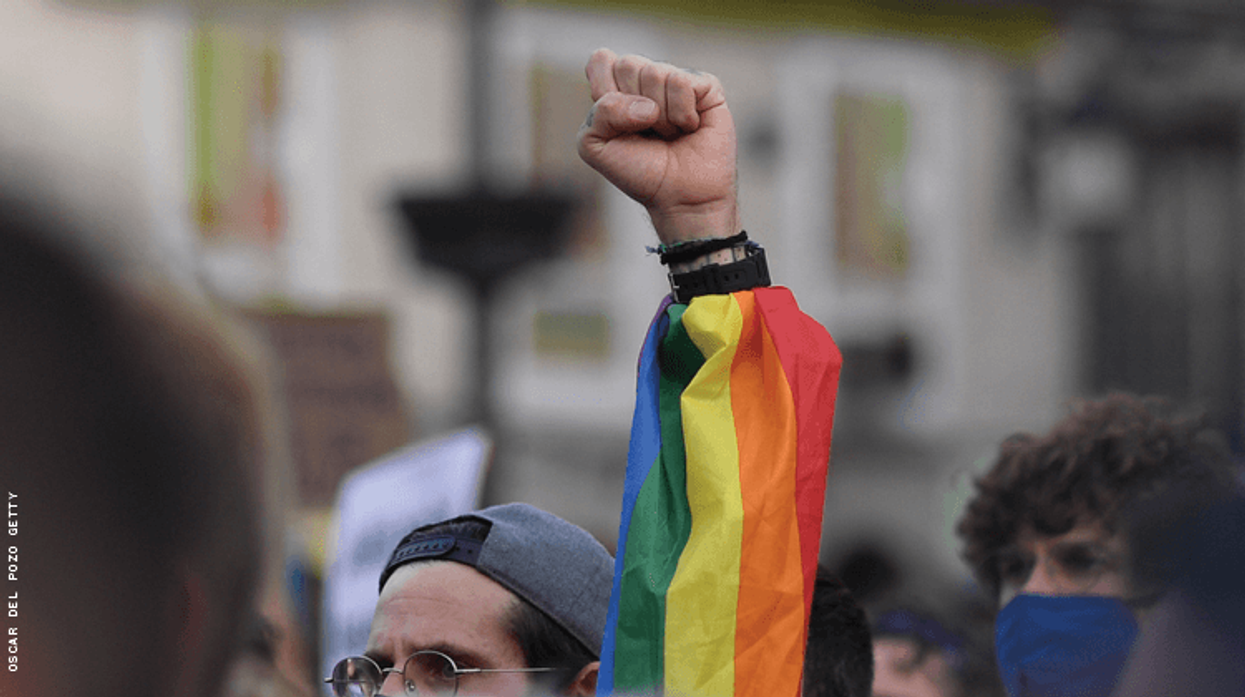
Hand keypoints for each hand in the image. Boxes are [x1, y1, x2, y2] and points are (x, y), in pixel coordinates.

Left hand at [577, 48, 737, 245]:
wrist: (679, 196)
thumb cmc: (639, 171)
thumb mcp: (596, 146)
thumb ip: (600, 113)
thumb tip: (647, 106)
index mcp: (618, 87)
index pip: (601, 60)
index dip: (604, 90)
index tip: (615, 123)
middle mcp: (647, 79)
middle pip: (627, 64)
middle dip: (632, 108)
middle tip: (646, 132)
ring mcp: (677, 80)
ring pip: (655, 72)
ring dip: (660, 116)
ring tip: (669, 134)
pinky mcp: (706, 86)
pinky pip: (682, 82)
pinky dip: (681, 114)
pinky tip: (689, 128)